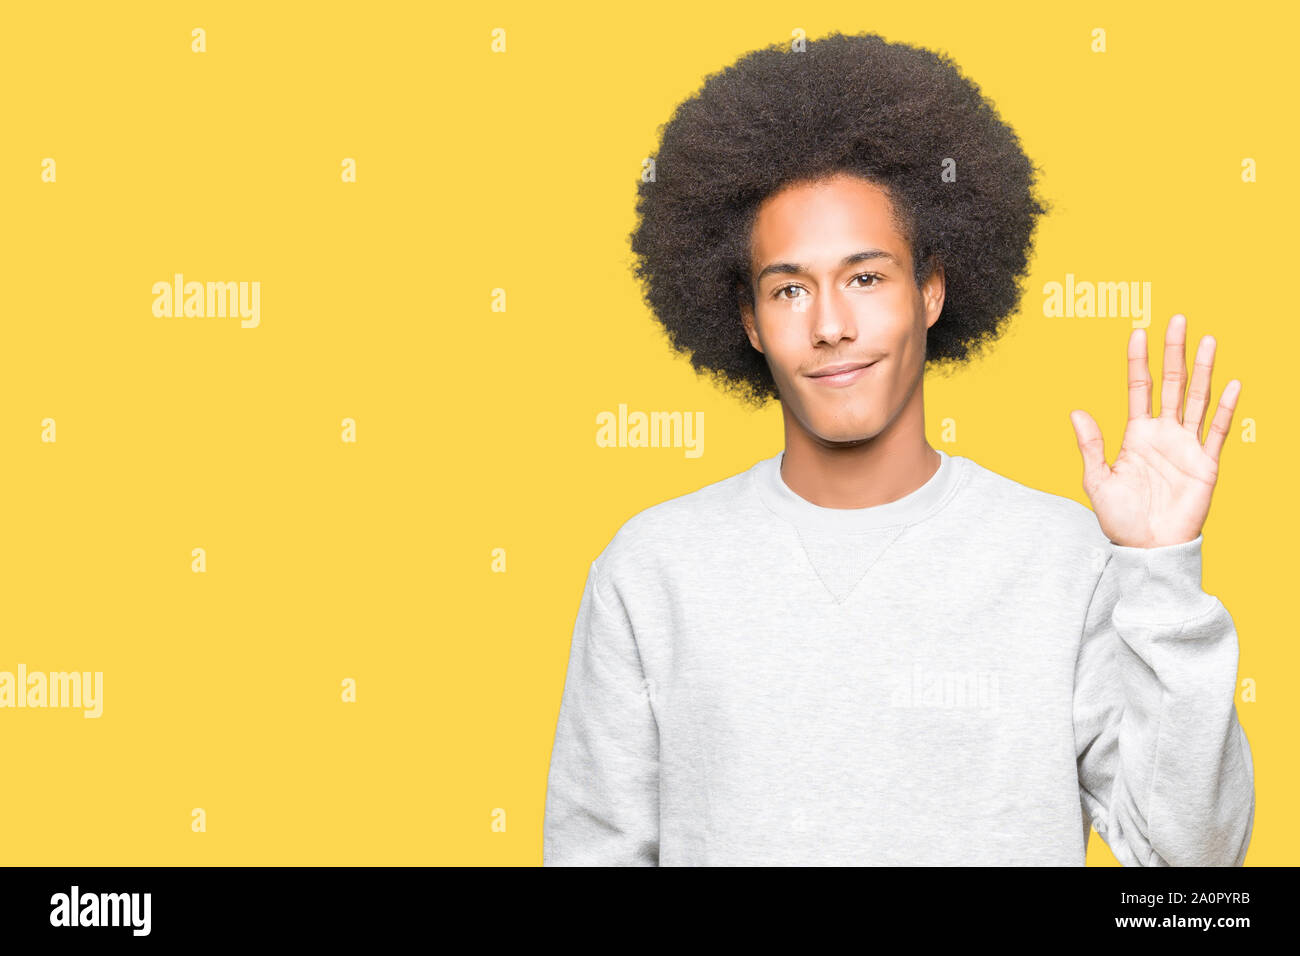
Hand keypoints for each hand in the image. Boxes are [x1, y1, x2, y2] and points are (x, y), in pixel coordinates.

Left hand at [1068, 313, 1240, 548]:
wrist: (1148, 548)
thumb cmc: (1121, 518)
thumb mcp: (1097, 480)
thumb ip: (1090, 446)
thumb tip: (1076, 412)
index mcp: (1137, 435)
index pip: (1139, 388)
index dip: (1139, 361)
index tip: (1139, 332)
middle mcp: (1164, 434)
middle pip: (1171, 384)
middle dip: (1174, 353)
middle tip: (1178, 319)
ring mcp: (1187, 446)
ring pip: (1197, 399)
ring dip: (1202, 370)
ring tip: (1207, 340)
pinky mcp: (1206, 463)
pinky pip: (1218, 431)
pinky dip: (1227, 408)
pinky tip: (1233, 384)